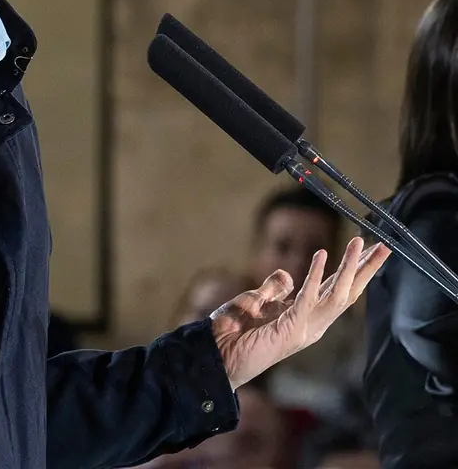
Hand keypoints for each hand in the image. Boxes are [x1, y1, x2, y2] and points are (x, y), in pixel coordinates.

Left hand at [211, 236, 390, 388]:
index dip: (352, 270)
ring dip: (350, 267)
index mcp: (305, 316)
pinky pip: (307, 299)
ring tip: (360, 242)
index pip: (335, 289)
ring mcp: (304, 328)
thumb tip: (287, 275)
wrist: (216, 356)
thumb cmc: (232, 332)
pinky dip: (315, 276)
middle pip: (346, 292)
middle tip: (384, 246)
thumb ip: (274, 290)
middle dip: (366, 269)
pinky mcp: (291, 329)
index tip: (367, 249)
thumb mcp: (255, 302)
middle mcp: (312, 323)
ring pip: (337, 294)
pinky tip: (322, 254)